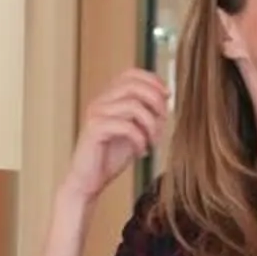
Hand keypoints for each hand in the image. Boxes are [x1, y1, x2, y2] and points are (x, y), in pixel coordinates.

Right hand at [62, 70, 168, 204]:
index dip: (152, 80)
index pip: (130, 73)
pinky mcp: (94, 129)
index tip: (168, 96)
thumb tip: (166, 98)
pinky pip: (126, 126)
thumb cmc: (110, 157)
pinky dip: (140, 139)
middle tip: (164, 120)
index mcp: (108, 98)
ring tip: (153, 142)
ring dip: (151, 124)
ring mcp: (95, 114)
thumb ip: (147, 115)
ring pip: (133, 105)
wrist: (89, 181)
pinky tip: (142, 152)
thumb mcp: (135, 132)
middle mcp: (100, 102)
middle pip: (133, 85)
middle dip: (155, 101)